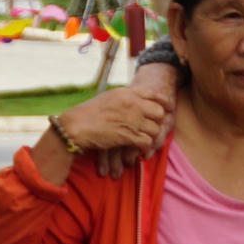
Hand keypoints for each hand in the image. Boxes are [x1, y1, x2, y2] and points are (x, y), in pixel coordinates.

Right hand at [53, 69, 175, 161]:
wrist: (75, 126)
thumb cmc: (88, 113)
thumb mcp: (109, 98)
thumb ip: (125, 98)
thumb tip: (135, 98)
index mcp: (127, 93)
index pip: (154, 94)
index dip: (164, 102)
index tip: (168, 107)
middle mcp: (132, 104)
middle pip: (159, 112)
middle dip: (157, 121)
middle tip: (152, 127)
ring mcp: (131, 119)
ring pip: (155, 129)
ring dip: (150, 136)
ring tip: (143, 140)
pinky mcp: (128, 135)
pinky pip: (147, 142)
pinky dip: (145, 147)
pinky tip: (140, 149)